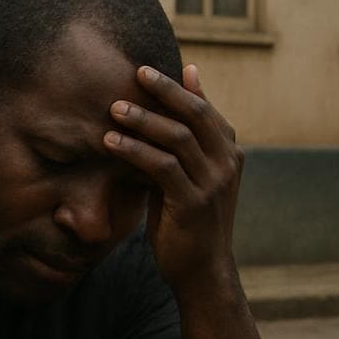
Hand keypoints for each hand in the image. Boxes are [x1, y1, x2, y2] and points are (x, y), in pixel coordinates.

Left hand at [102, 64, 243, 291]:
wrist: (201, 270)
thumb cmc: (187, 218)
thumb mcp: (189, 175)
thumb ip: (183, 141)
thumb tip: (178, 100)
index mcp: (228, 153)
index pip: (203, 109)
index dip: (175, 87)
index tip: (144, 69)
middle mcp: (227, 163)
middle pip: (195, 115)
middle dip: (163, 92)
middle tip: (132, 74)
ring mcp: (213, 183)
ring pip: (178, 138)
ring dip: (143, 119)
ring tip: (113, 108)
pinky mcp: (193, 203)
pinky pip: (162, 167)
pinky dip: (135, 150)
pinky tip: (110, 142)